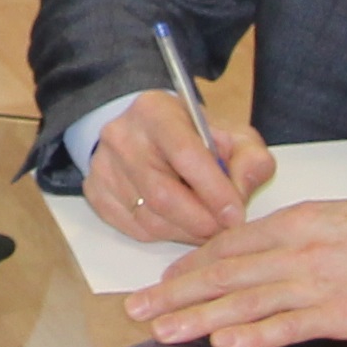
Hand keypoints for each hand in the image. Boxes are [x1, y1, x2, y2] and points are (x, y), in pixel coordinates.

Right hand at [85, 92, 273, 242]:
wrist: (147, 134)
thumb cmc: (193, 136)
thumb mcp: (232, 135)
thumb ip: (251, 160)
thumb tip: (240, 192)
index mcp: (155, 111)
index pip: (185, 155)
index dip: (214, 191)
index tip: (235, 215)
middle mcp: (121, 136)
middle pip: (162, 195)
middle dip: (200, 221)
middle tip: (224, 230)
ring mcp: (103, 166)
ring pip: (149, 219)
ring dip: (185, 232)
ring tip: (206, 227)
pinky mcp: (95, 192)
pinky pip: (133, 229)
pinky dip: (164, 235)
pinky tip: (180, 224)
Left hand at [129, 190, 346, 346]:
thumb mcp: (328, 216)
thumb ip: (287, 235)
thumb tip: (247, 252)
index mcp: (291, 223)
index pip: (226, 245)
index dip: (189, 265)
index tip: (162, 280)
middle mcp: (295, 252)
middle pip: (222, 274)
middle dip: (175, 293)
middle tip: (137, 308)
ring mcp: (315, 285)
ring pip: (245, 302)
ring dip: (198, 317)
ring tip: (164, 329)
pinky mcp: (339, 315)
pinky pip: (288, 327)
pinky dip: (255, 335)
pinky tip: (225, 342)